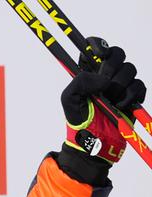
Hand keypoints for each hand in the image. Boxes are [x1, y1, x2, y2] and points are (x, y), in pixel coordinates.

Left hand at [61, 37, 145, 163]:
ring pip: (129, 69)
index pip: (95, 46)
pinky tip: (121, 105)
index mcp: (88, 71)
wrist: (96, 141)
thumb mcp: (69, 99)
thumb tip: (104, 79)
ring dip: (119, 86)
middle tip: (103, 85)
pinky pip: (139, 85)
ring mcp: (121, 83)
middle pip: (117, 53)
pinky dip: (130, 96)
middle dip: (111, 68)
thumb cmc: (79, 120)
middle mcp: (105, 74)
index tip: (99, 54)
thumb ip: (80, 81)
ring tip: (110, 101)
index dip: (98, 44)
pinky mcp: (134, 94)